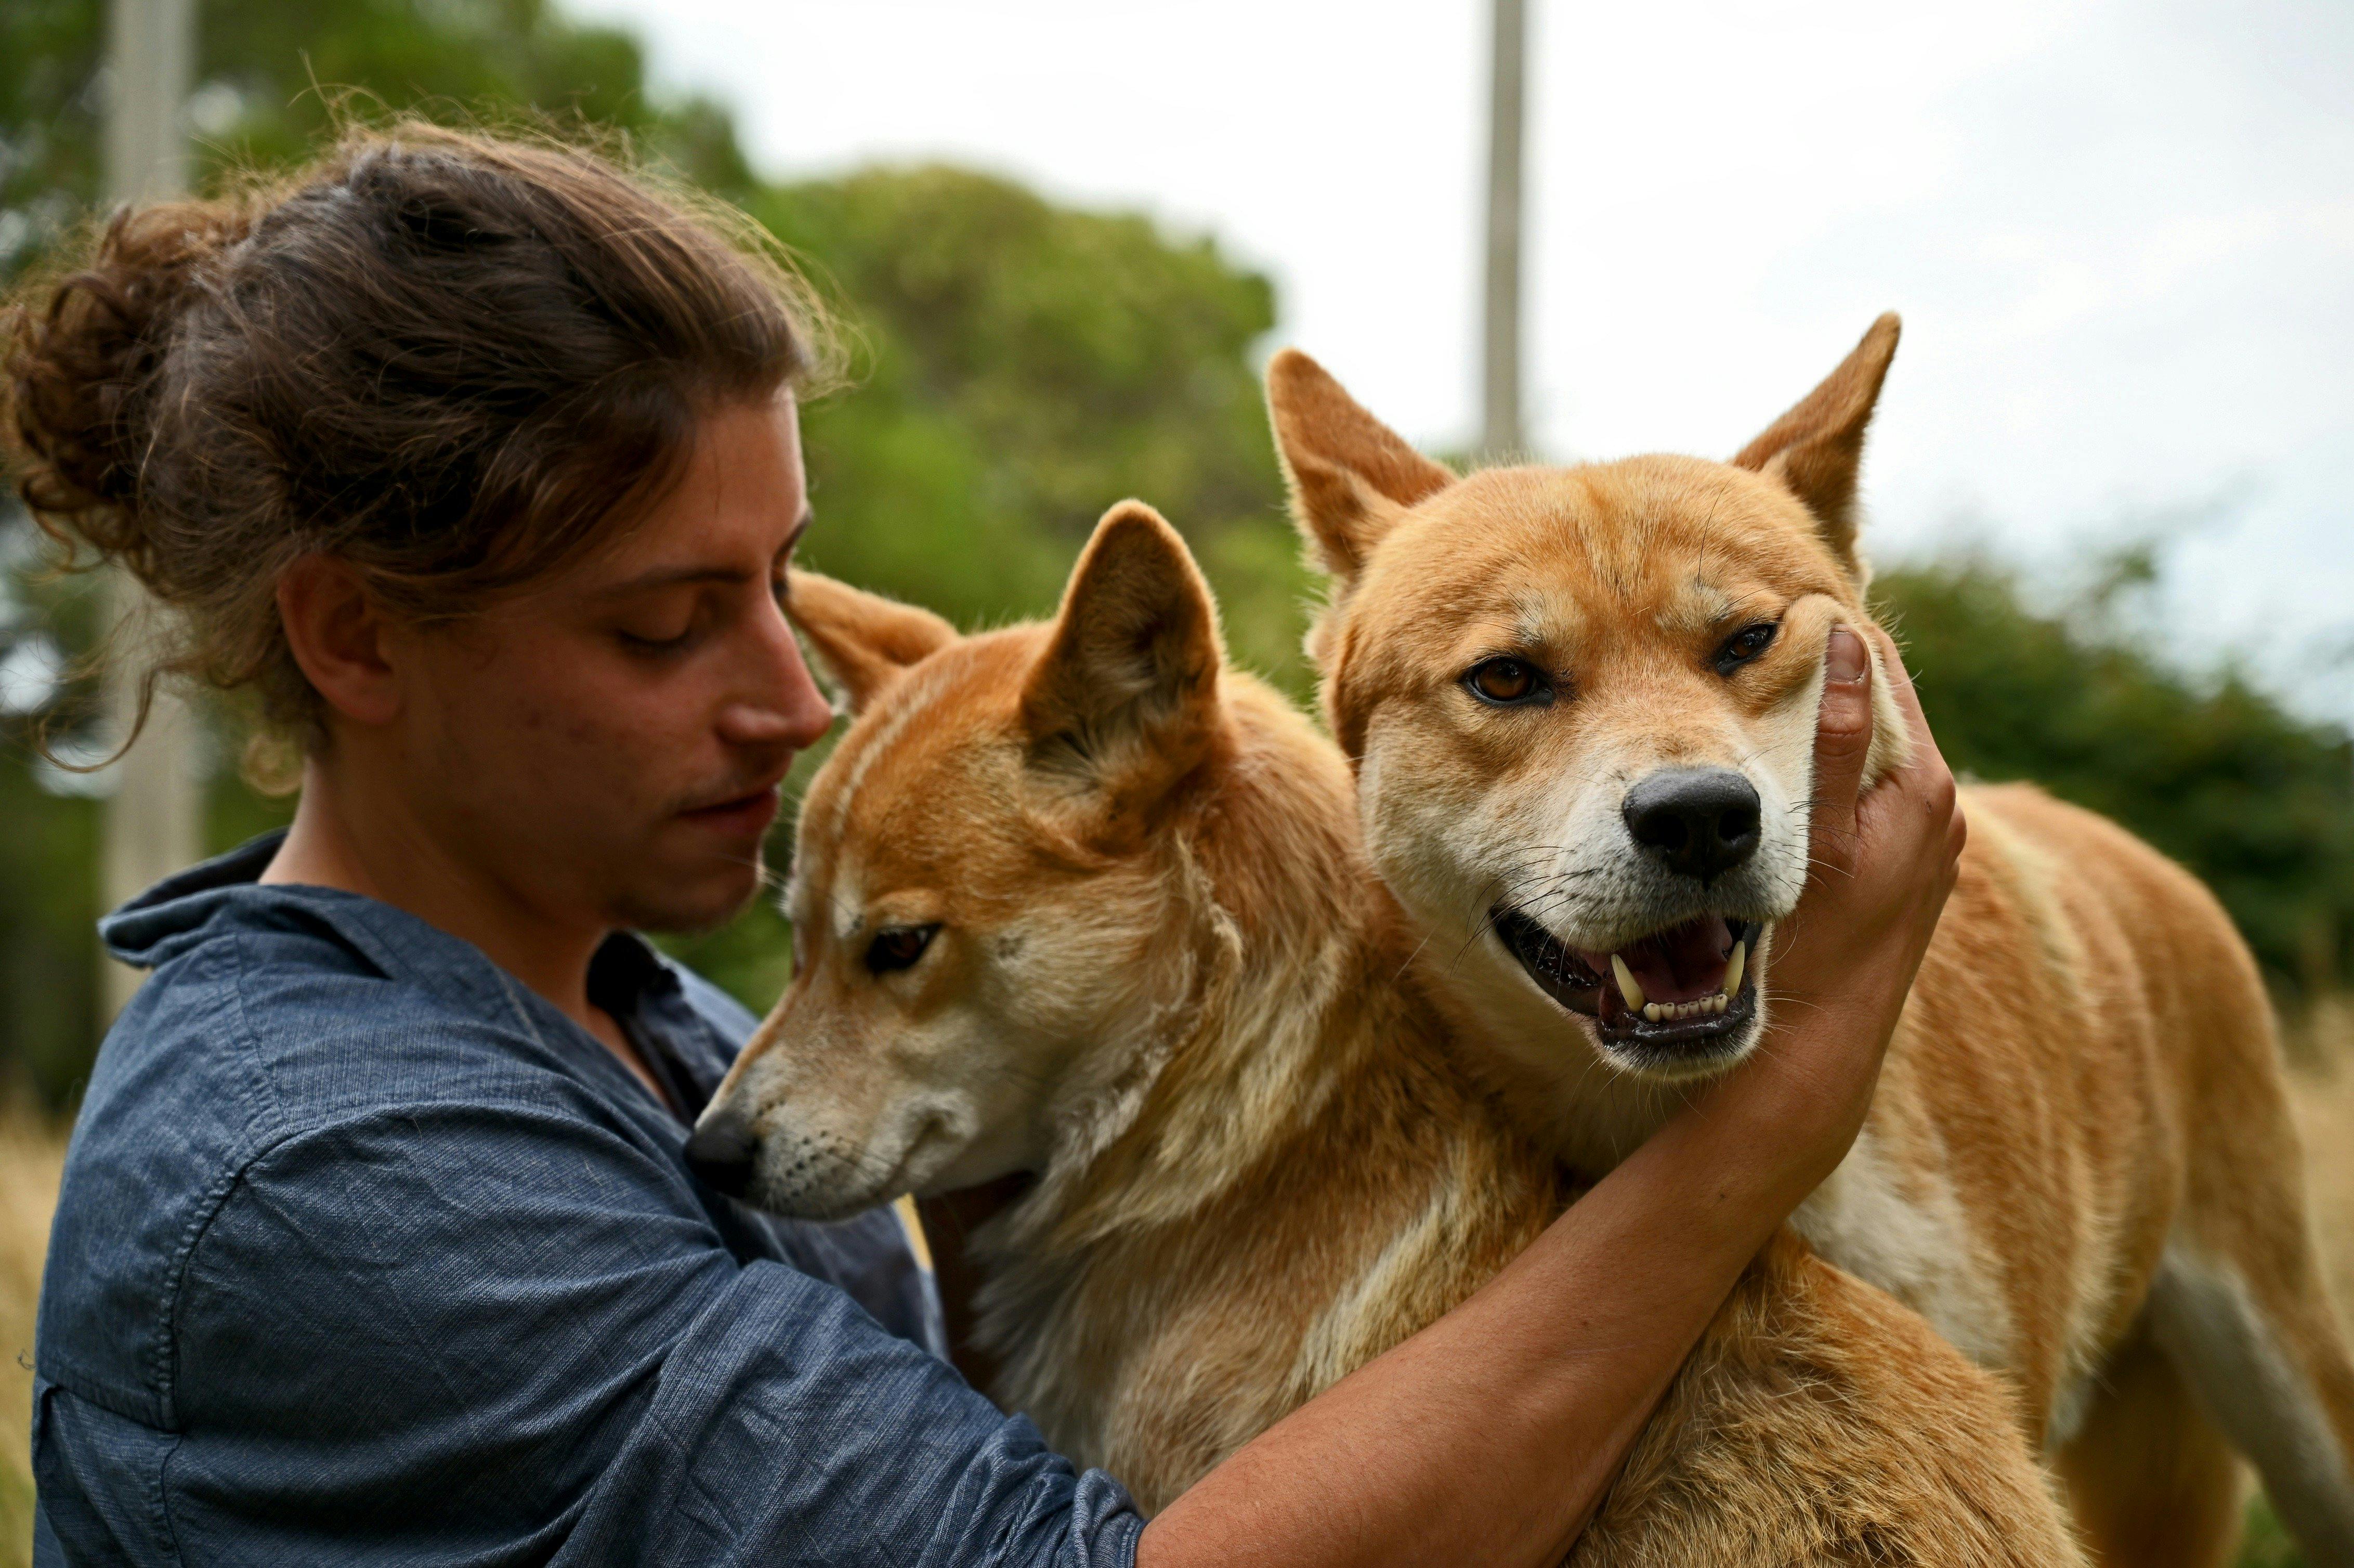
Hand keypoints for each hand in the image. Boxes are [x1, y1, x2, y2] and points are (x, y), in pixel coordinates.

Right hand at [1701, 624, 1965, 1186]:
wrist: (1816, 1054)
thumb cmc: (1808, 951)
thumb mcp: (1815, 835)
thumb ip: (1838, 738)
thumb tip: (1845, 639)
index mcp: (1926, 791)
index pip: (1882, 667)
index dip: (1825, 625)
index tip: (1765, 595)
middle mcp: (1939, 809)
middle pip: (1876, 700)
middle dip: (1817, 663)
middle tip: (1743, 628)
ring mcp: (1920, 838)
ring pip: (1863, 743)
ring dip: (1814, 710)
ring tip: (1745, 675)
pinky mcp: (1895, 863)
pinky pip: (1857, 782)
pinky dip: (1820, 757)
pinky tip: (1766, 752)